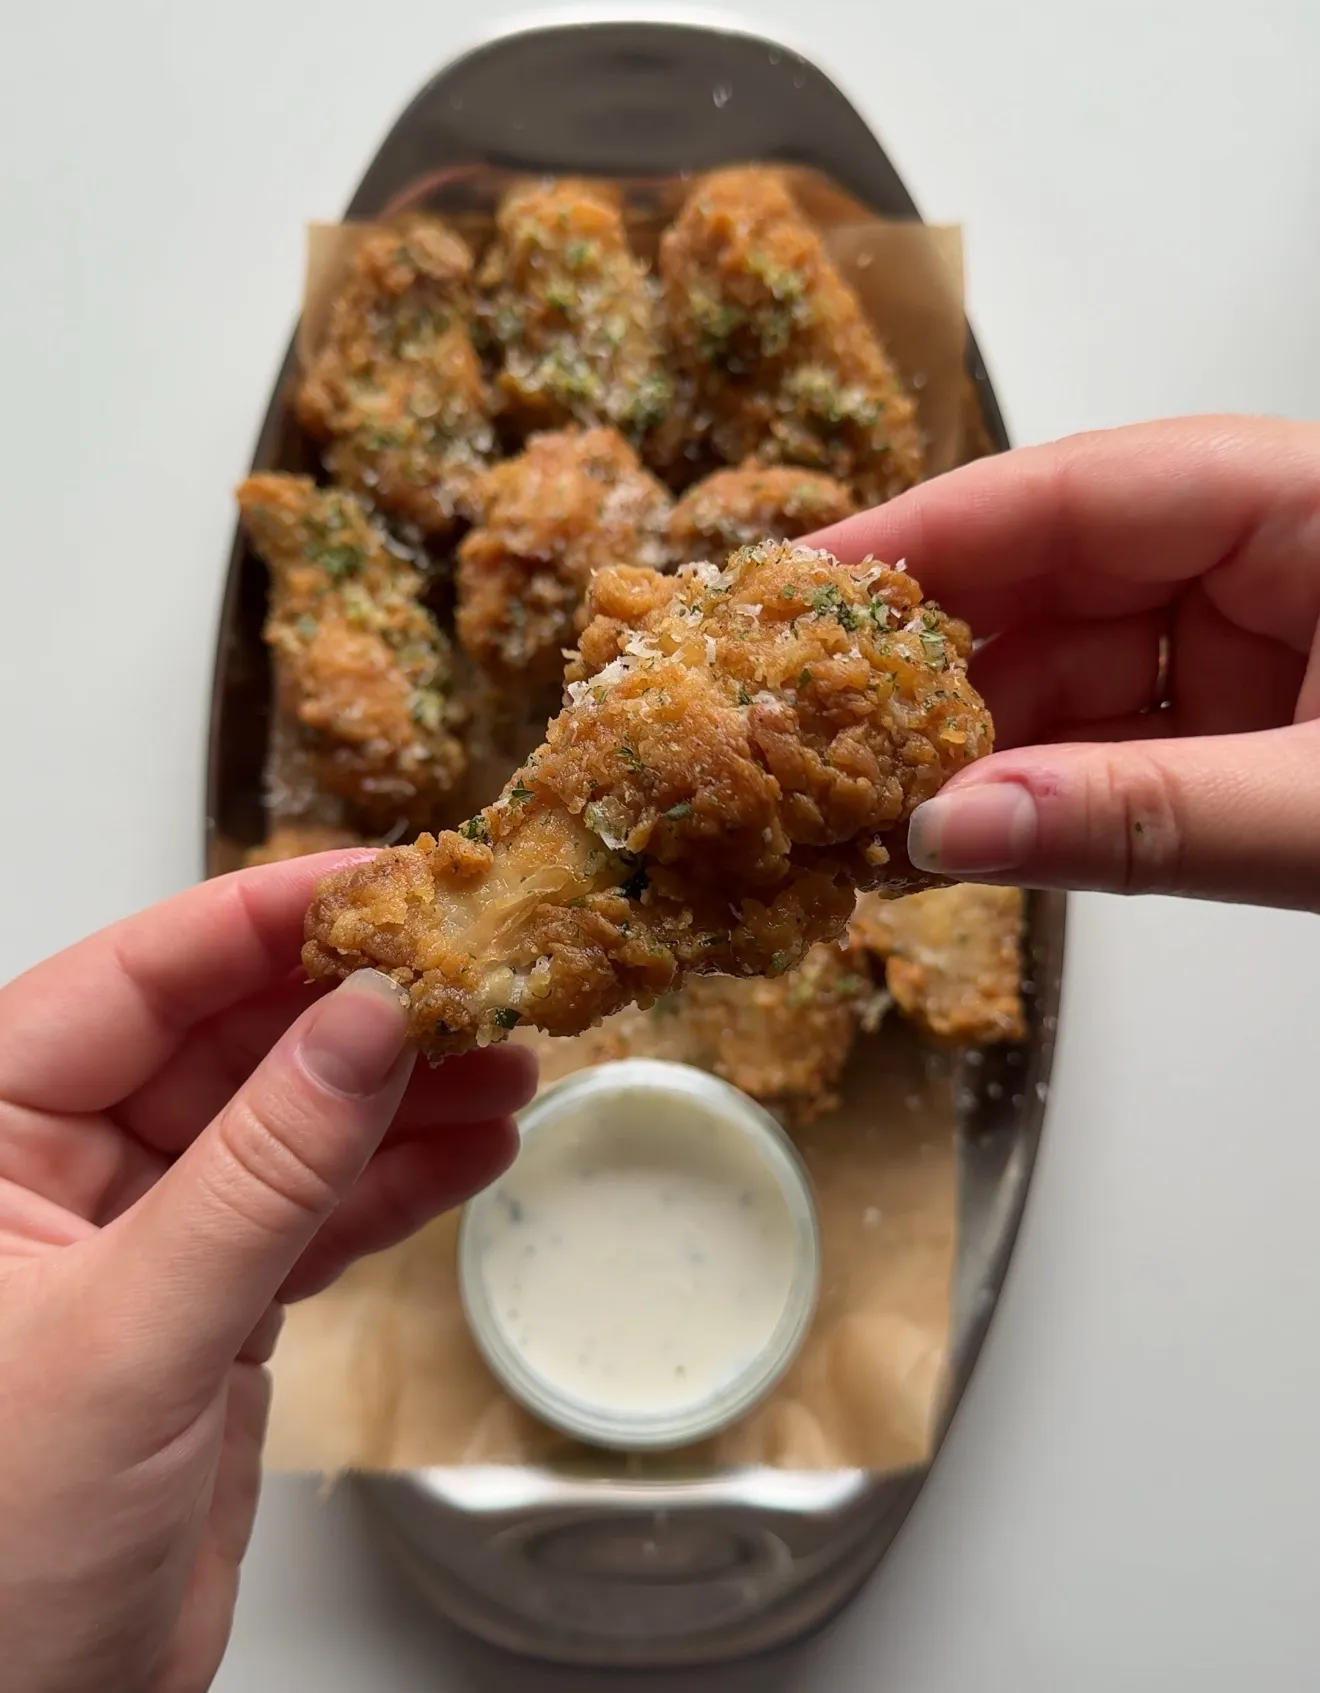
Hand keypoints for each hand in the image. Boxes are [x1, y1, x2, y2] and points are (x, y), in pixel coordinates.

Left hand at [0, 852, 536, 1692]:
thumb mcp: (132, 1335)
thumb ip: (262, 1171)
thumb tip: (366, 1022)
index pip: (138, 977)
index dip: (268, 918)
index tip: (389, 883)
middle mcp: (61, 1165)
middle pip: (233, 1037)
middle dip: (362, 1010)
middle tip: (479, 976)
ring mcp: (146, 1235)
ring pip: (291, 1123)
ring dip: (405, 1093)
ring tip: (511, 1058)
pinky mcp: (211, 1304)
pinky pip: (315, 1211)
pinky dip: (399, 1182)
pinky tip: (476, 1148)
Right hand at [814, 415, 1319, 908]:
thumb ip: (1143, 817)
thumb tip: (949, 831)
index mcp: (1306, 503)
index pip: (1076, 491)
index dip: (926, 535)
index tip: (801, 588)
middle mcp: (1271, 553)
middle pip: (1061, 579)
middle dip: (939, 663)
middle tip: (816, 723)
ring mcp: (1267, 641)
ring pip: (1081, 672)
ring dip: (981, 748)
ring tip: (876, 809)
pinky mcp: (1261, 725)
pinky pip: (1124, 743)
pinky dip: (1045, 795)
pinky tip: (968, 834)